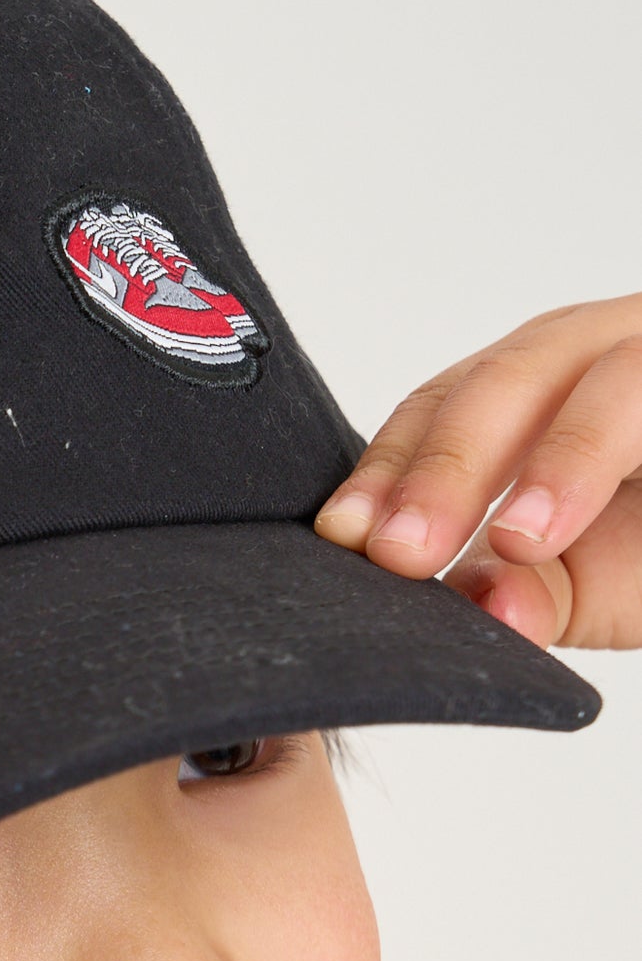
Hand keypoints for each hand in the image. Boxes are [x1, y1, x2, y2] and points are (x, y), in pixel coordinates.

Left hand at [313, 296, 641, 649]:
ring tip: (519, 538)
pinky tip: (591, 510)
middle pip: (511, 378)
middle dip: (449, 467)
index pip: (442, 404)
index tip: (347, 537)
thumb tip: (474, 613)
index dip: (391, 468)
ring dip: (564, 457)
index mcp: (540, 384)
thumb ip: (522, 592)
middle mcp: (606, 346)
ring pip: (617, 375)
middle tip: (404, 551)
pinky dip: (610, 453)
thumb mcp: (587, 579)